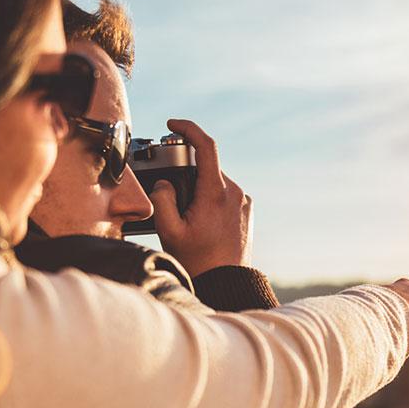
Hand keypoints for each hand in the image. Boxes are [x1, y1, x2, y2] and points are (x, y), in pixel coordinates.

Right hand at [150, 118, 252, 276]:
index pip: (206, 146)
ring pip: (215, 181)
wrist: (226, 282)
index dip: (188, 129)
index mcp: (216, 192)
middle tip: (170, 195)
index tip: (172, 125)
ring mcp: (244, 201)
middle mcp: (235, 192)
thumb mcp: (169, 231)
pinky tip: (201, 221)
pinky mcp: (246, 210)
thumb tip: (164, 183)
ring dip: (198, 189)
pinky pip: (224, 194)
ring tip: (187, 217)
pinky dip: (210, 198)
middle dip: (185, 173)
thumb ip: (161, 200)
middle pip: (206, 167)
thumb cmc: (197, 260)